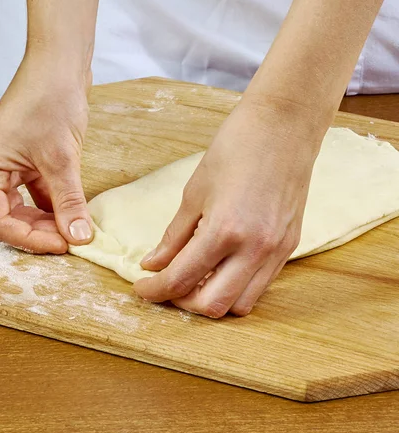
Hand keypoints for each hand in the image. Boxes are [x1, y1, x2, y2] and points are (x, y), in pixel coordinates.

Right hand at [0, 57, 92, 253]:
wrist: (62, 67)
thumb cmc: (49, 100)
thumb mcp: (60, 158)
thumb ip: (68, 200)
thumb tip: (77, 235)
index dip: (28, 237)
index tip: (59, 245)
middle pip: (11, 215)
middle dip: (40, 230)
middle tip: (70, 240)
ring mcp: (14, 164)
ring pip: (26, 205)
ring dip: (50, 218)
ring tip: (75, 229)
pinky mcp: (33, 159)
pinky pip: (40, 190)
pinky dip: (57, 202)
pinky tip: (75, 211)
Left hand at [135, 96, 322, 316]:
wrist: (284, 126)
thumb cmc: (236, 148)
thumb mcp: (195, 191)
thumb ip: (175, 235)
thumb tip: (154, 264)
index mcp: (224, 231)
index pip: (181, 280)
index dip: (154, 290)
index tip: (141, 287)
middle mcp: (255, 249)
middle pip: (213, 306)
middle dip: (182, 302)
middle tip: (167, 283)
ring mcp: (277, 250)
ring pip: (241, 304)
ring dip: (213, 299)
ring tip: (196, 276)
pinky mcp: (291, 246)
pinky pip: (262, 284)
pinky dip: (237, 286)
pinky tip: (222, 266)